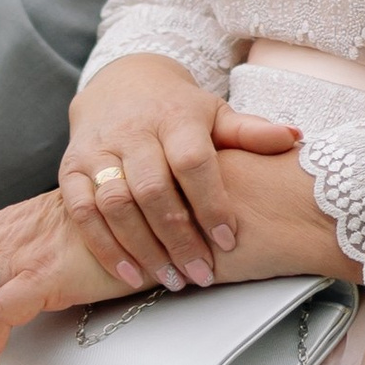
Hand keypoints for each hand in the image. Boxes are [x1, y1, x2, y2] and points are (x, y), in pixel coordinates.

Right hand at [57, 56, 300, 290]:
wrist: (120, 85)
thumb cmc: (177, 111)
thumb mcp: (215, 115)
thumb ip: (250, 132)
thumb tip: (294, 138)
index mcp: (174, 117)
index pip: (192, 161)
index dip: (210, 203)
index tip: (228, 240)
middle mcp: (132, 131)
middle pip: (152, 188)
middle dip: (177, 237)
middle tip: (199, 274)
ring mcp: (98, 150)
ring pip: (115, 203)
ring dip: (142, 248)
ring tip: (169, 280)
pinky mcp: (70, 168)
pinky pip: (81, 211)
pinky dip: (104, 246)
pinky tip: (129, 274)